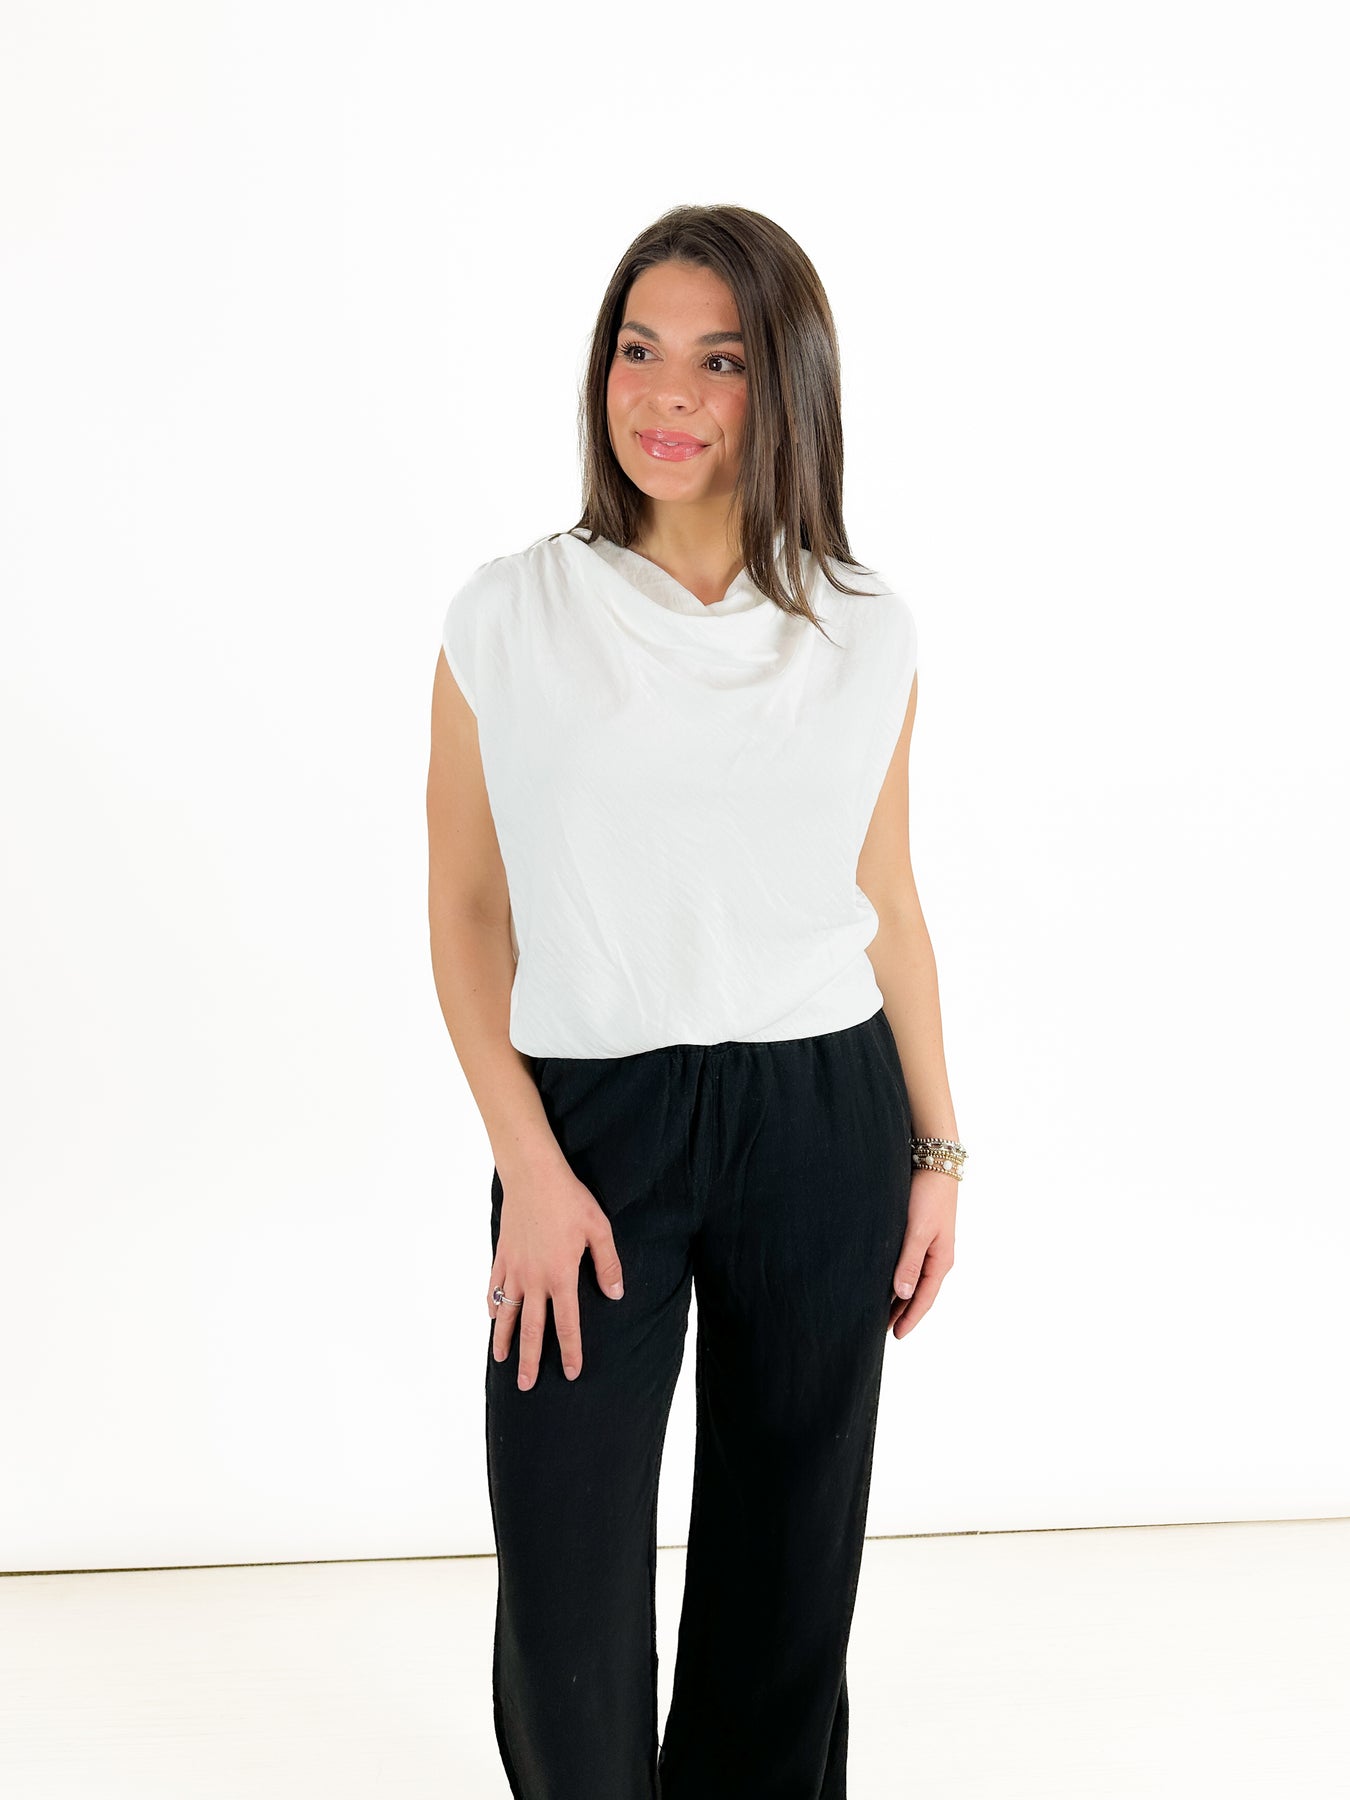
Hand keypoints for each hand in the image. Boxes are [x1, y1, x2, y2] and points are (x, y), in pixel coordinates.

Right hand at [487, 1162, 625, 1390]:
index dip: (570, 1351)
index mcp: (561, 1277)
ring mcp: (515, 1269)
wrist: (533, 1176)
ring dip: (503, 1339)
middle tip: (527, 1385)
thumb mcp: (599, 1230)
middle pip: (531, 1329)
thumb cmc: (570, 1201)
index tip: (571, 1373)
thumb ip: (607, 1265)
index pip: (567, 1325)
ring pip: (506, 1313)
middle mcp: (535, 1280)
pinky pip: (495, 1286)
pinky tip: (492, 1316)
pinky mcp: (502, 1256)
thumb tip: (616, 1296)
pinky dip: (493, 1304)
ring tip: (500, 1361)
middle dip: (529, 1360)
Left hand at [889, 1168, 956, 1339]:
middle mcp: (937, 1257)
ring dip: (899, 1297)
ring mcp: (929, 1246)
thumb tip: (902, 1294)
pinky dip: (898, 1277)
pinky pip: (909, 1265)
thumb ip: (909, 1262)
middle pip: (918, 1293)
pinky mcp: (920, 1234)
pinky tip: (884, 1281)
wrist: (935, 1162)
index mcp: (941, 1261)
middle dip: (902, 1312)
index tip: (896, 1336)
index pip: (924, 1298)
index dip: (910, 1318)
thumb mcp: (917, 1231)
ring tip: (880, 1311)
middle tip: (881, 1330)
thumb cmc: (928, 1196)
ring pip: (912, 1280)